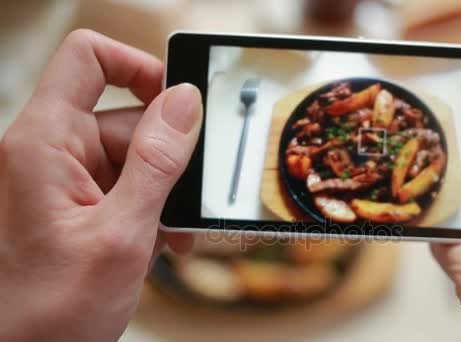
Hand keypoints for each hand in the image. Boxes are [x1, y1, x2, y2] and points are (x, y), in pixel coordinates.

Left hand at [0, 30, 200, 340]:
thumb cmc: (46, 312)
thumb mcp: (121, 235)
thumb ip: (156, 163)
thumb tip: (184, 103)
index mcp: (43, 144)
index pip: (89, 60)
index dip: (140, 67)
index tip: (180, 101)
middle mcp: (50, 152)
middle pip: (126, 118)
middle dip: (167, 159)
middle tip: (185, 201)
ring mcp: (62, 179)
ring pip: (133, 157)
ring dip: (163, 192)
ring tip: (169, 234)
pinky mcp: (75, 203)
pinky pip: (125, 185)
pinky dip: (150, 208)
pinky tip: (157, 241)